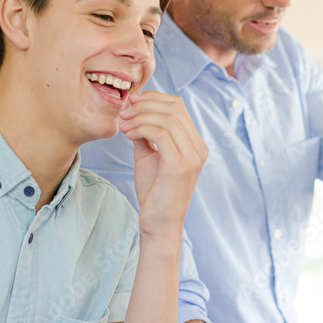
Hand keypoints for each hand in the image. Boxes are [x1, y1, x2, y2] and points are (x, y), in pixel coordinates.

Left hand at [118, 90, 207, 239]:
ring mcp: (192, 157)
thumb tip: (134, 114)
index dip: (154, 99)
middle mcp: (199, 148)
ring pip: (168, 118)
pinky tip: (128, 135)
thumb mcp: (150, 156)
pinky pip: (161, 134)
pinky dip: (141, 129)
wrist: (159, 223)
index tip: (131, 104)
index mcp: (196, 144)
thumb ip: (147, 135)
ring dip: (141, 116)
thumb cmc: (155, 192)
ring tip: (124, 125)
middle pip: (175, 108)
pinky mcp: (180, 166)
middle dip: (145, 104)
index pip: (178, 106)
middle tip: (124, 112)